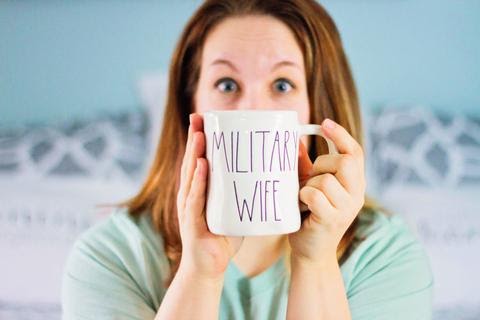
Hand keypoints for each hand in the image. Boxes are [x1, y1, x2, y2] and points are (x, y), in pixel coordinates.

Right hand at [176, 113, 243, 280]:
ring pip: (191, 175)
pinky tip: (203, 165)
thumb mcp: (232, 209)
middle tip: (199, 116)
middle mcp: (190, 194)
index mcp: (199, 189)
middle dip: (195, 137)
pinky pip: (195, 198)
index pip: (198, 159)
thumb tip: (268, 174)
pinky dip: (198, 180)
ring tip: (201, 133)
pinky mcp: (192, 221)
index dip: (199, 138)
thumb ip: (243, 192)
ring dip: (195, 152)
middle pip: (191, 161)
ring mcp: (188, 207)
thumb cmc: (222, 236)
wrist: (209, 266)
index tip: (204, 117)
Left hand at [288, 118, 365, 264]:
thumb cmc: (309, 216)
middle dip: (321, 165)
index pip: (355, 152)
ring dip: (308, 186)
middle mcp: (356, 194)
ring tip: (305, 199)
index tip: (324, 123)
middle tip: (310, 180)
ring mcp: (347, 208)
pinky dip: (303, 197)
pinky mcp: (333, 220)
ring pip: (325, 179)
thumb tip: (295, 141)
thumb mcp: (311, 187)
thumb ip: (307, 166)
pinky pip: (314, 194)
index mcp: (354, 183)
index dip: (341, 135)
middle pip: (343, 162)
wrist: (310, 252)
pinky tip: (303, 207)